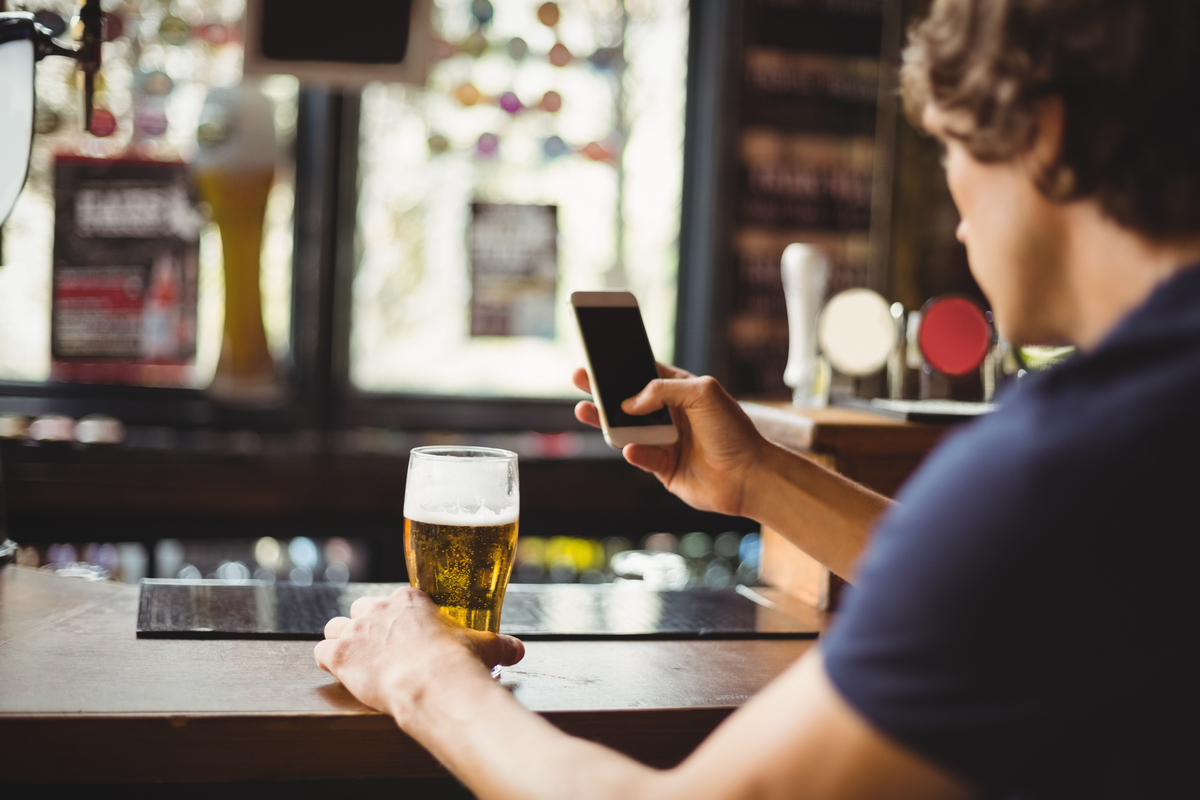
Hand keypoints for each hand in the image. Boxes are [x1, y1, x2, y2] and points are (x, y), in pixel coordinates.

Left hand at [314, 587, 524, 716]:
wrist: (434, 684)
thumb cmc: (459, 662)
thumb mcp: (485, 646)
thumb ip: (499, 644)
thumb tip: (518, 650)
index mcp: (411, 600)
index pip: (394, 600)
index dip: (396, 618)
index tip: (404, 633)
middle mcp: (378, 609)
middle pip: (361, 609)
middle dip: (366, 627)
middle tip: (379, 648)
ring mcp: (355, 631)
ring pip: (334, 626)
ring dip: (341, 640)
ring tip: (354, 658)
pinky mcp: (338, 655)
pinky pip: (319, 652)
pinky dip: (326, 661)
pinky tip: (337, 671)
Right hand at [573, 363, 768, 517]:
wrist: (749, 475)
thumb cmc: (733, 430)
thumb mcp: (702, 392)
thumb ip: (663, 389)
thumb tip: (630, 402)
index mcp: (681, 390)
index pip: (645, 373)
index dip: (622, 366)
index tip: (599, 356)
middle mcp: (670, 415)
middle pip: (628, 400)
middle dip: (602, 390)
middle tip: (580, 378)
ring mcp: (665, 442)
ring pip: (626, 429)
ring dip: (606, 421)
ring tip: (585, 410)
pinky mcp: (664, 468)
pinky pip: (640, 457)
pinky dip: (634, 452)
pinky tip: (630, 447)